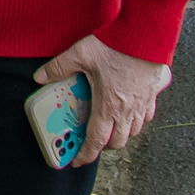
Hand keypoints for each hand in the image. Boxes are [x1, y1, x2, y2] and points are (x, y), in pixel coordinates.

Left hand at [35, 35, 170, 165]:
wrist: (146, 33)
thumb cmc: (115, 45)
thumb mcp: (80, 54)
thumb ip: (59, 67)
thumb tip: (40, 77)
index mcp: (108, 106)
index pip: (97, 141)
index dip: (86, 154)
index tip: (78, 161)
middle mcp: (128, 110)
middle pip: (118, 141)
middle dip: (104, 146)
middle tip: (92, 140)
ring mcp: (144, 103)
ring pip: (134, 131)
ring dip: (122, 134)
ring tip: (110, 126)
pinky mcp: (154, 93)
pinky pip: (147, 115)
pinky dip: (138, 119)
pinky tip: (131, 110)